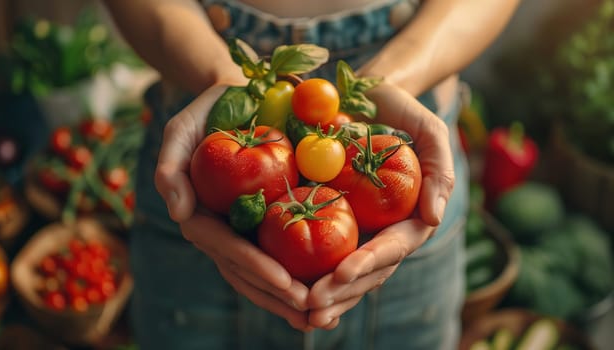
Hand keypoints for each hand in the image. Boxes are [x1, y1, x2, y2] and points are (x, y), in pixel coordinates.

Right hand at [154, 84, 311, 330]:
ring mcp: (241, 228)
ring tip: (316, 316)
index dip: (254, 266)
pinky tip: (321, 293)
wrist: (239, 99)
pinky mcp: (262, 222)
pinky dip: (295, 277)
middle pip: (243, 272)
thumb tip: (178, 212)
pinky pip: (278, 254)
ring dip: (285, 298)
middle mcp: (220, 228)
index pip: (225, 248)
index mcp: (201, 212)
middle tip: (309, 311)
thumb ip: (171, 166)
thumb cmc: (210, 111)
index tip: (286, 282)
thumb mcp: (181, 128)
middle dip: (274, 293)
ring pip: (259, 273)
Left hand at [306, 82, 455, 328]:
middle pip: (367, 270)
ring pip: (344, 271)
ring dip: (326, 294)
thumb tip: (434, 218)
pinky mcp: (332, 219)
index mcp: (409, 216)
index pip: (392, 247)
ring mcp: (357, 228)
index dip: (369, 262)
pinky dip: (308, 274)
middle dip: (342, 291)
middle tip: (313, 306)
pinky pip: (320, 250)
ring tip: (303, 314)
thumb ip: (439, 171)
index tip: (342, 273)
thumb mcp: (428, 131)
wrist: (367, 99)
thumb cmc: (402, 113)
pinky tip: (287, 293)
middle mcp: (383, 229)